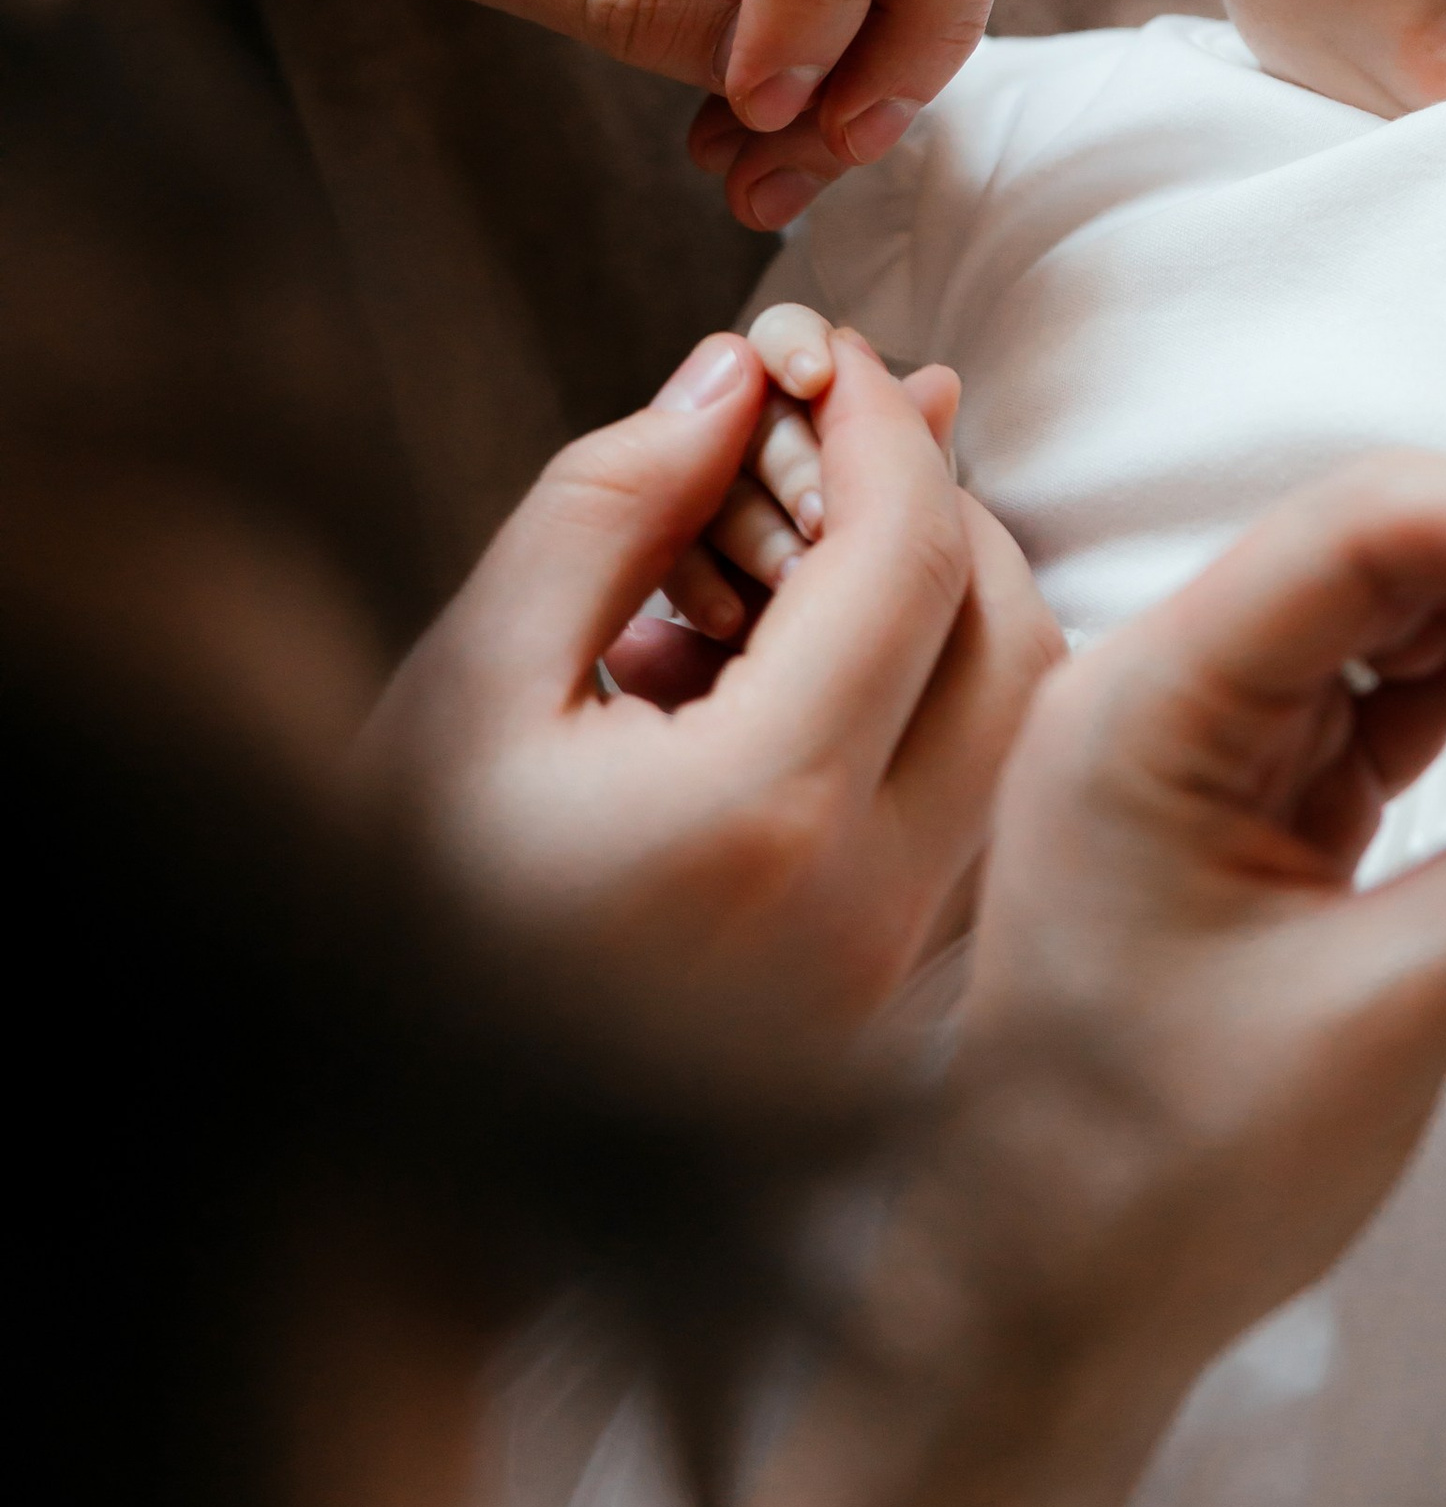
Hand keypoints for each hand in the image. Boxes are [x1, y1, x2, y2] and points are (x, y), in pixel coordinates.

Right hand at [370, 326, 1061, 1052]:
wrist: (374, 1151)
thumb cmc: (390, 912)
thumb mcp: (467, 687)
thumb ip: (608, 509)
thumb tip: (731, 376)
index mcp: (762, 819)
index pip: (909, 558)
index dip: (878, 424)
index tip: (823, 354)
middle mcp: (865, 908)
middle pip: (1008, 637)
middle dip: (932, 504)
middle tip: (816, 439)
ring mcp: (887, 972)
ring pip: (1005, 729)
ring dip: (930, 607)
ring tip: (774, 554)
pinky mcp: (878, 1006)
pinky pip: (955, 812)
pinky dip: (906, 708)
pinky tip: (763, 676)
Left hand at [950, 456, 1445, 1399]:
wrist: (1054, 1309)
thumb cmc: (1170, 1187)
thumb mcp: (1390, 1021)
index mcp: (1142, 711)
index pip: (1360, 534)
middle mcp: (1165, 685)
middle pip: (1390, 545)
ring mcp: (1212, 731)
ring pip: (1408, 609)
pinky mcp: (1261, 786)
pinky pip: (1402, 688)